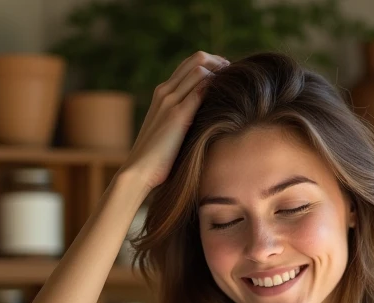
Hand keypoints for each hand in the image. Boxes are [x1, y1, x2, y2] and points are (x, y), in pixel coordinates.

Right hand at [121, 51, 228, 190]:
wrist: (138, 171)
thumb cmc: (156, 159)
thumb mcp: (169, 132)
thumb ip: (182, 120)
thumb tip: (203, 121)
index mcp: (162, 94)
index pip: (188, 65)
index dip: (211, 65)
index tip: (225, 76)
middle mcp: (164, 92)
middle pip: (196, 59)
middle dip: (219, 63)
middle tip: (235, 75)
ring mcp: (170, 101)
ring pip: (199, 68)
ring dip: (221, 72)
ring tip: (235, 83)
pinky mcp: (177, 115)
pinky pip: (200, 89)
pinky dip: (216, 86)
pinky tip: (228, 95)